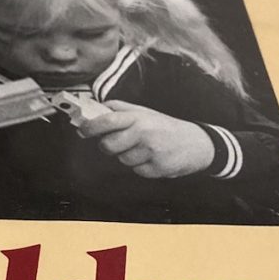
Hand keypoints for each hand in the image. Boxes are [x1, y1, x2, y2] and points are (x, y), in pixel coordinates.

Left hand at [78, 100, 214, 178]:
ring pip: (122, 160)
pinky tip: (150, 157)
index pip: (108, 121)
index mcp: (139, 117)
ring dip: (126, 156)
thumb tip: (96, 108)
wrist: (196, 143)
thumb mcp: (145, 112)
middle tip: (115, 142)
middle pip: (109, 145)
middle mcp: (144, 133)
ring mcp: (151, 152)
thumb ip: (120, 109)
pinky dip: (139, 166)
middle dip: (107, 146)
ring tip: (142, 148)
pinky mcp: (156, 168)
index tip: (82, 129)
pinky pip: (135, 170)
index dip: (90, 126)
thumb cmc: (166, 127)